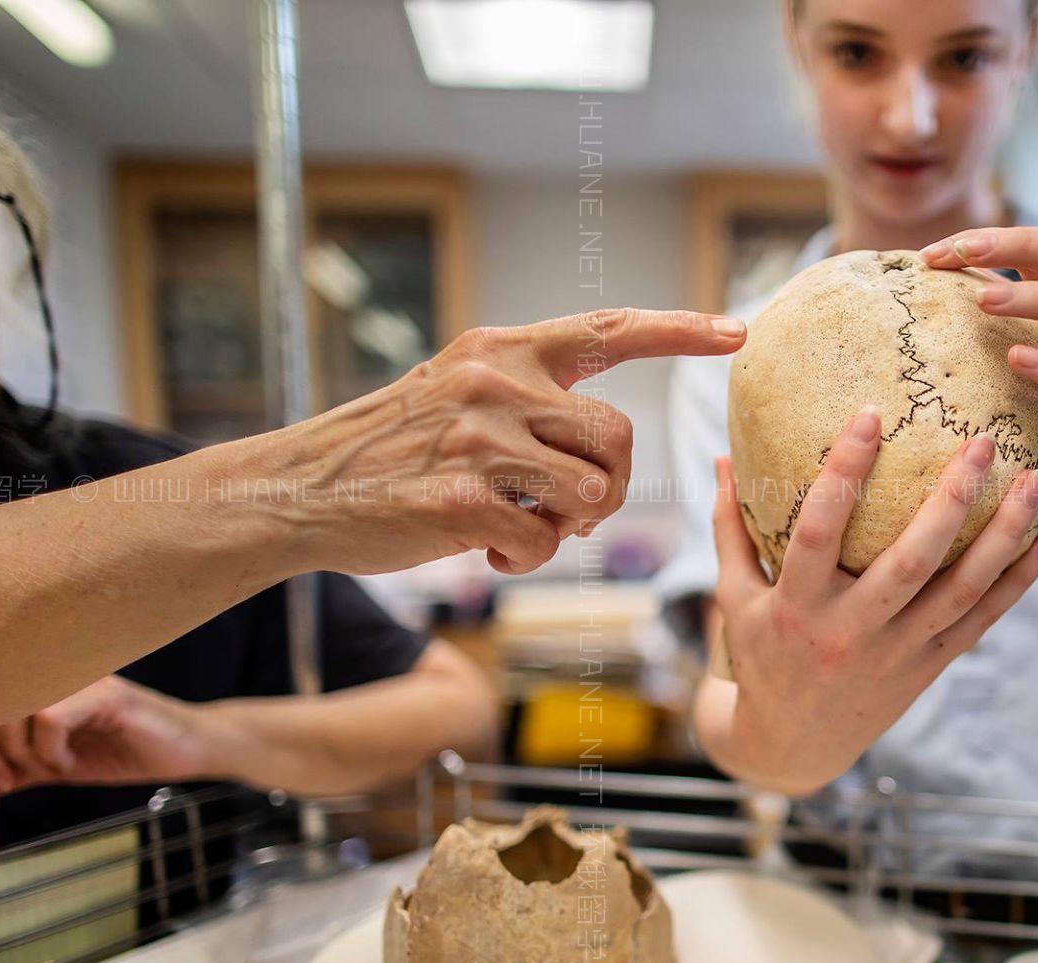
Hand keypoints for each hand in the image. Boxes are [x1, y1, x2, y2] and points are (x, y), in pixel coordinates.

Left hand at [0, 676, 211, 802]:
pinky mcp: (104, 693)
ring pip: (13, 711)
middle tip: (7, 780)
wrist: (187, 750)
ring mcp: (78, 679)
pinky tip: (69, 761)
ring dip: (21, 755)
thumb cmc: (123, 750)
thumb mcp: (48, 768)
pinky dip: (51, 749)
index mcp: (31, 684)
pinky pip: (51, 716)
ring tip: (48, 769)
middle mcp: (50, 673)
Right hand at [266, 307, 745, 576]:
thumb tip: (602, 460)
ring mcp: (478, 439)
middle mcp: (495, 383)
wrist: (302, 489)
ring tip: (526, 527)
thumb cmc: (393, 453)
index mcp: (503, 350)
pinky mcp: (460, 498)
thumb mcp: (458, 395)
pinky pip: (544, 541)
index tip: (735, 332)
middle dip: (613, 485)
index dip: (678, 330)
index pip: (608, 330)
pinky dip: (528, 558)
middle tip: (573, 509)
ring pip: (591, 492)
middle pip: (619, 436)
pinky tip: (489, 552)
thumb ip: (528, 404)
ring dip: (574, 527)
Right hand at [708, 409, 1037, 793]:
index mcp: (797, 606)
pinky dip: (1015, 583)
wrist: (792, 746)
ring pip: (960, 590)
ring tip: (1033, 482)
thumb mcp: (736, 598)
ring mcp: (896, 653)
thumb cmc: (763, 656)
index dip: (843, 473)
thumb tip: (721, 456)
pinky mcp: (927, 668)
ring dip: (1002, 537)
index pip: (819, 531)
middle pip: (909, 561)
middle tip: (983, 441)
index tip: (870, 415)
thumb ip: (730, 528)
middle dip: (951, 500)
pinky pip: (979, 621)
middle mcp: (850, 631)